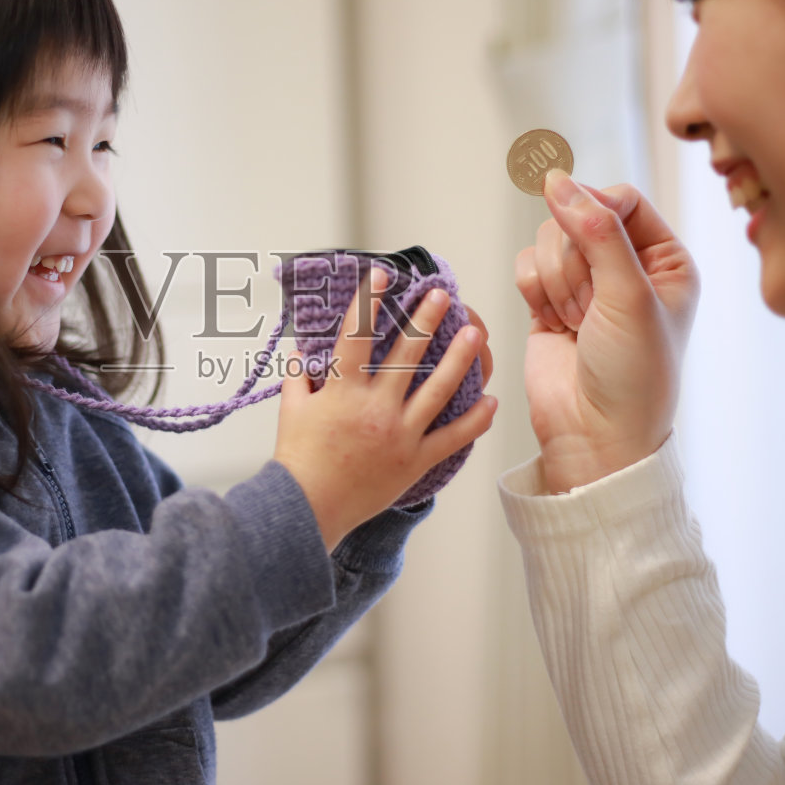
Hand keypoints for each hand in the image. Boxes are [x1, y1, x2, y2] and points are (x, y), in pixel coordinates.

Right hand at [274, 267, 498, 549]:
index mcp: (343, 390)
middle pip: (407, 354)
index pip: (356, 335)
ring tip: (476, 333)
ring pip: (438, 390)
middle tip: (443, 296)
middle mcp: (375, 407)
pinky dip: (474, 421)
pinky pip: (451, 438)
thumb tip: (302, 349)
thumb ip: (300, 376)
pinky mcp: (414, 461)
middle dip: (426, 319)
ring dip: (460, 359)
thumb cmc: (297, 460)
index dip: (369, 301)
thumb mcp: (292, 410)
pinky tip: (491, 402)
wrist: (308, 509)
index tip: (383, 275)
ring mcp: (399, 434)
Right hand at [517, 170, 698, 491]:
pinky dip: (534, 292)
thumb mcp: (628, 295)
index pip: (620, 199)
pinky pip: (526, 267)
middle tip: (591, 308)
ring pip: (547, 240)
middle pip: (576, 217)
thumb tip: (555, 179)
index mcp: (666, 259)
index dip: (594, 212)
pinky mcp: (549, 302)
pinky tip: (555, 323)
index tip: (587, 238)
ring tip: (577, 322)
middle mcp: (627, 266)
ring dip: (555, 281)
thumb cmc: (633, 376)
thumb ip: (595, 231)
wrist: (595, 435)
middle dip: (573, 261)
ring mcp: (586, 284)